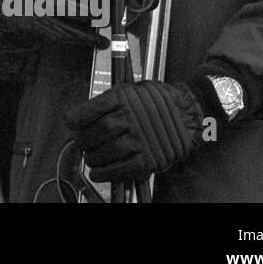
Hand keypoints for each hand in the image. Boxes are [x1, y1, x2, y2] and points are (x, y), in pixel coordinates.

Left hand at [65, 80, 206, 181]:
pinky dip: (107, 173)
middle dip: (85, 140)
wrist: (192, 112)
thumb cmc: (160, 100)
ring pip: (108, 151)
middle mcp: (132, 117)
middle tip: (82, 144)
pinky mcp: (151, 158)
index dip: (77, 118)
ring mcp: (142, 139)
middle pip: (98, 131)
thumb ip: (112, 100)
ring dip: (93, 158)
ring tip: (90, 159)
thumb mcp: (134, 89)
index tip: (71, 123)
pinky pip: (124, 169)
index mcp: (125, 97)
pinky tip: (98, 174)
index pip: (93, 109)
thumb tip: (87, 115)